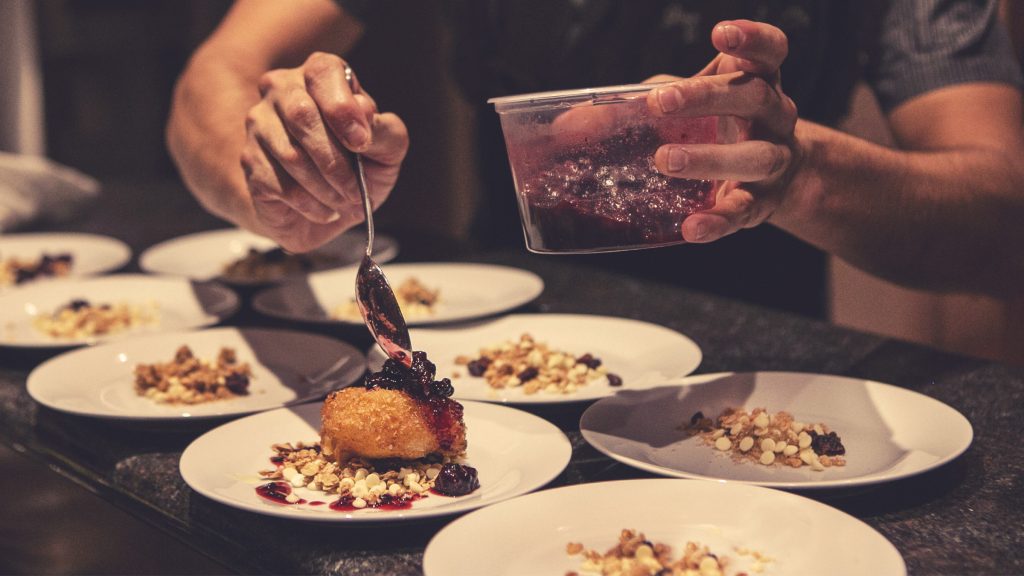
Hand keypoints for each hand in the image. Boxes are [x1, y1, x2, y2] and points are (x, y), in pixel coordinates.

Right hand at [240, 52, 408, 251]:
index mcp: (320, 76)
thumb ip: (386, 131)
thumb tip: (366, 113)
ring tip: (344, 202)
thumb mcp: (388, 151)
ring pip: (290, 154)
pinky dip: (310, 204)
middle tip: (356, 190)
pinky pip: (278, 183)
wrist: (327, 210)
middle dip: (336, 161)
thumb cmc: (360, 169)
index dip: (342, 107)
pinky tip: (325, 210)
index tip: (360, 143)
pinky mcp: (250, 161)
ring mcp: (260, 124)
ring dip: (326, 188)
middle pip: (302, 114)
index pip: (323, 71)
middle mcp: (282, 90)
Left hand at [648, 20, 798, 242]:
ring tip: (665, 160)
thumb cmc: (715, 127)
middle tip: (660, 103)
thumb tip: (569, 125)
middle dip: (706, 97)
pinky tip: (691, 227)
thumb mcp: (683, 105)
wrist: (775, 177)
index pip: (769, 52)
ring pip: (753, 157)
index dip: (752, 39)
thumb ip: (639, 105)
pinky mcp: (762, 203)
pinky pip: (741, 211)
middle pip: (753, 97)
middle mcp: (775, 117)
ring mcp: (774, 160)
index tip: (720, 34)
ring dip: (709, 159)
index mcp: (758, 81)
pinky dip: (716, 221)